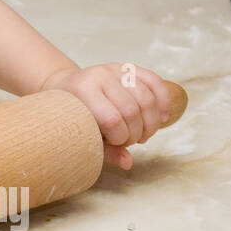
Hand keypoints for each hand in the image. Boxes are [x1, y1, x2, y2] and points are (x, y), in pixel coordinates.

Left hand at [41, 64, 172, 169]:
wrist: (66, 87)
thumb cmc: (75, 115)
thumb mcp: (82, 134)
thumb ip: (104, 150)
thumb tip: (128, 163)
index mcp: (83, 91)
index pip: (112, 120)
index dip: (121, 137)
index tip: (115, 142)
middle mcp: (99, 75)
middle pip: (132, 110)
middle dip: (137, 133)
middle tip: (131, 140)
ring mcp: (115, 69)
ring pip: (148, 99)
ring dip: (152, 123)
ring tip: (143, 133)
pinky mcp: (129, 67)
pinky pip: (155, 81)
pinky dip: (164, 101)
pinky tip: (163, 117)